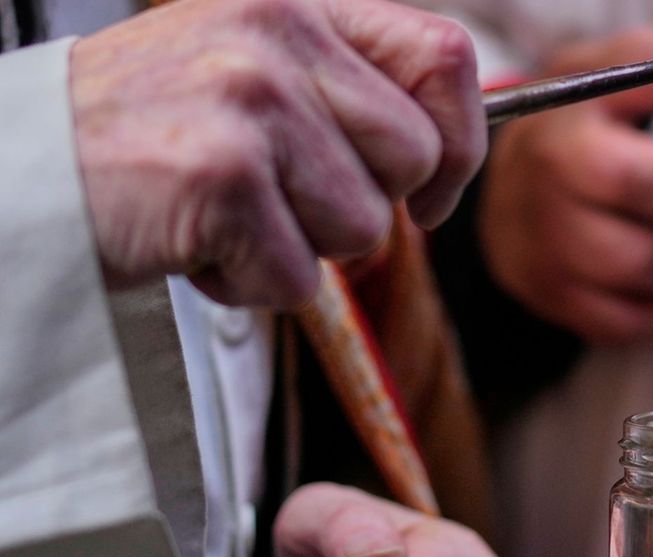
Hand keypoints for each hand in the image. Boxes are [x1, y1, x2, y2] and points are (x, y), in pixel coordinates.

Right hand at [71, 0, 486, 308]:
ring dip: (301, 247)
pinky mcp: (222, 174)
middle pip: (415, 158)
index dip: (460, 141)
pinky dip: (250, 283)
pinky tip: (196, 241)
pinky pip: (298, 276)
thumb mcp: (254, 73)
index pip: (446, 57)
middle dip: (364, 204)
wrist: (27, 168)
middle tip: (282, 198)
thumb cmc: (153, 132)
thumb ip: (346, 92)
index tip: (429, 193)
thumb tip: (449, 155)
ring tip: (227, 213)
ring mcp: (250, 101)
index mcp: (298, 4)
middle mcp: (277, 34)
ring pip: (363, 227)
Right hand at [479, 28, 652, 343]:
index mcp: (566, 133)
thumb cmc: (590, 117)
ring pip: (643, 279)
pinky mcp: (550, 295)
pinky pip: (626, 325)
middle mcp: (545, 196)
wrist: (518, 168)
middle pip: (649, 243)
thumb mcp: (629, 66)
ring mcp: (543, 252)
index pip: (649, 178)